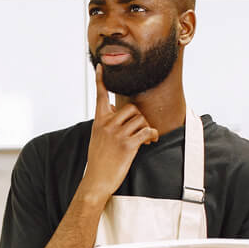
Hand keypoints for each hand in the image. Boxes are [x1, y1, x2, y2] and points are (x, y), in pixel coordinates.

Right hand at [83, 64, 158, 197]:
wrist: (96, 180)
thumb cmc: (98, 161)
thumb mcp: (97, 138)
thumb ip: (105, 123)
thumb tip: (115, 111)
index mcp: (99, 121)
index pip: (100, 96)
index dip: (100, 80)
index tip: (100, 67)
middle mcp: (107, 125)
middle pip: (131, 108)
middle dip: (139, 118)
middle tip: (140, 130)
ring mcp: (117, 134)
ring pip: (140, 119)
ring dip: (146, 128)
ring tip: (145, 138)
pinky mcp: (128, 144)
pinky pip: (146, 130)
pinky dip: (152, 135)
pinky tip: (150, 141)